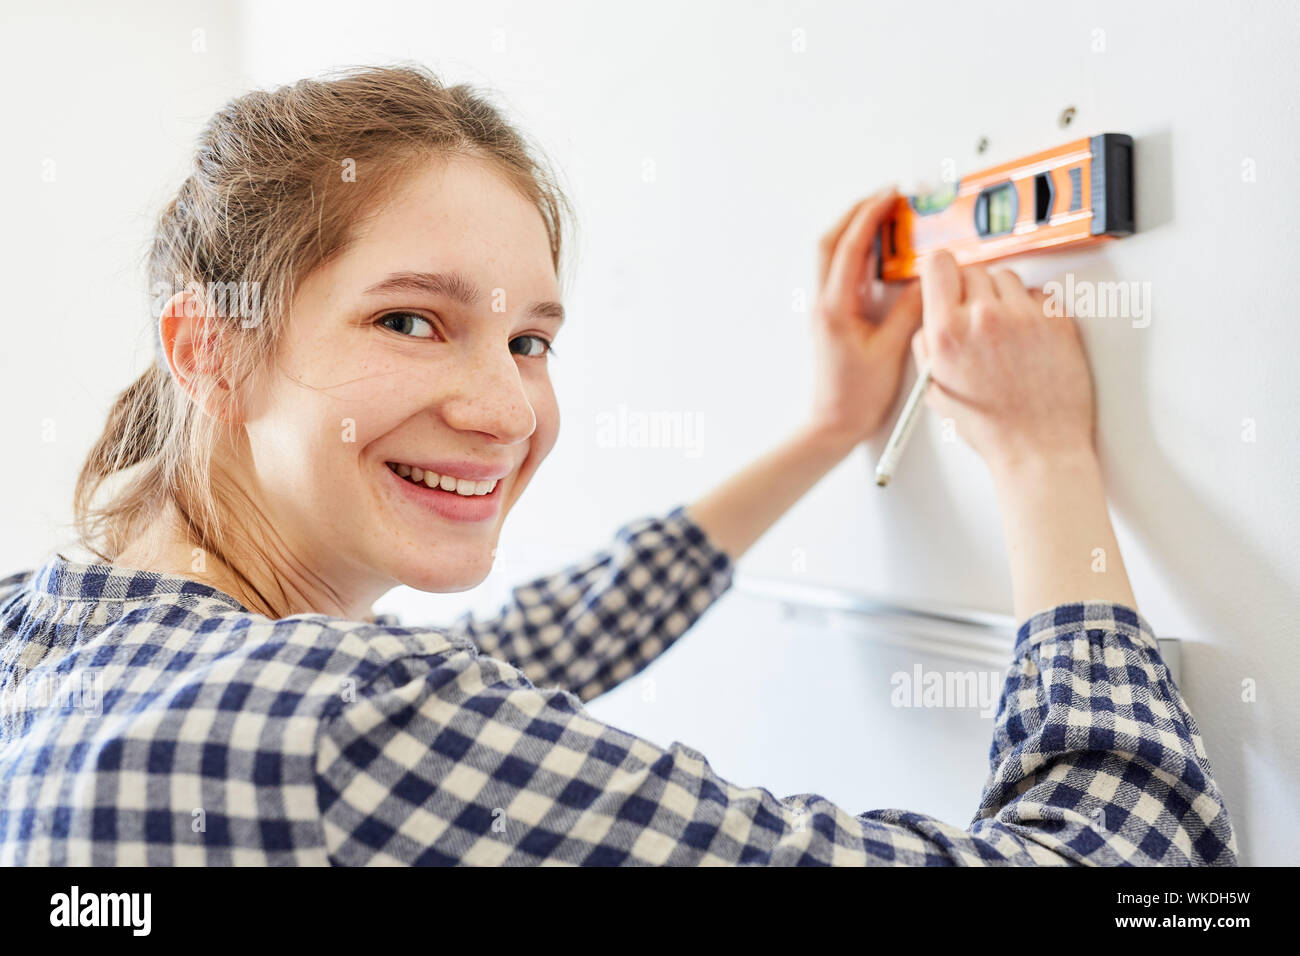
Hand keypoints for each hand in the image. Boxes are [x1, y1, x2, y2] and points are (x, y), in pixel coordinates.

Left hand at [808, 188, 923, 448]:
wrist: (833, 424)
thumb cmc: (856, 397)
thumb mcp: (891, 351)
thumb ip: (909, 311)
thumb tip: (925, 281)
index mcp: (835, 307)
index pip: (848, 247)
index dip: (869, 216)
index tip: (890, 196)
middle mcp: (824, 303)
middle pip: (830, 241)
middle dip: (856, 213)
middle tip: (885, 197)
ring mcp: (826, 309)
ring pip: (833, 255)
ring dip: (856, 231)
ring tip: (886, 216)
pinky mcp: (833, 317)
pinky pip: (843, 273)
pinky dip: (860, 254)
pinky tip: (880, 253)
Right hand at [909, 251, 1095, 475]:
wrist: (1037, 448)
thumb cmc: (989, 427)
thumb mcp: (934, 389)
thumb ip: (926, 346)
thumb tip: (930, 317)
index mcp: (947, 333)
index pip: (939, 264)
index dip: (941, 270)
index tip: (946, 277)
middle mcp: (983, 318)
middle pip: (973, 269)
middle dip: (971, 290)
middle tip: (976, 317)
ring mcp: (1023, 316)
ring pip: (1006, 277)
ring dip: (1002, 297)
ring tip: (1004, 330)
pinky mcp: (1056, 320)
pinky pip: (1038, 294)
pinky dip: (1032, 309)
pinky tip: (1027, 338)